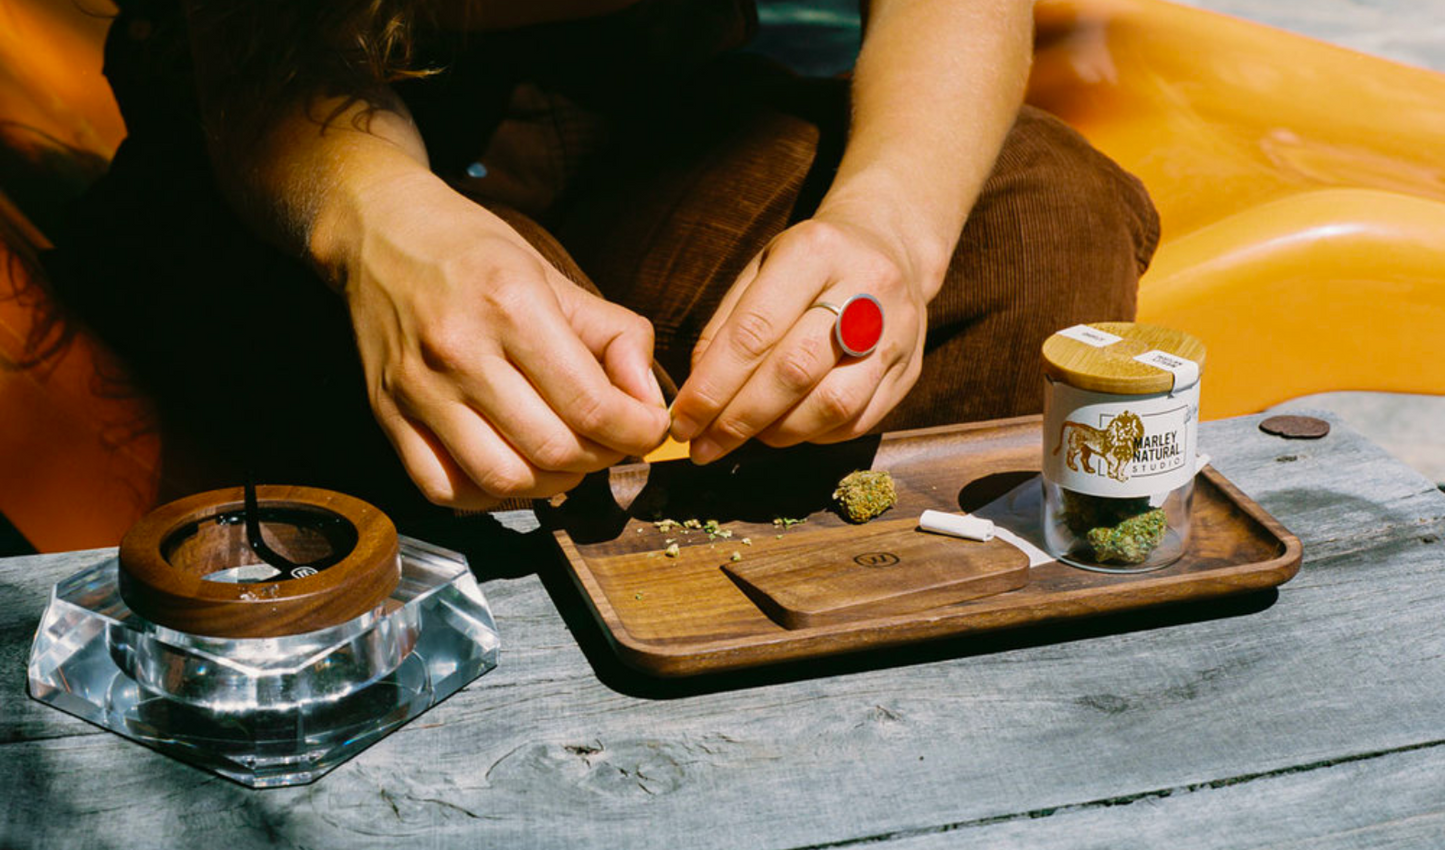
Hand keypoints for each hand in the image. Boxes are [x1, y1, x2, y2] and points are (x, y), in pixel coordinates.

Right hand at [342, 174, 669, 506]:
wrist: (379, 232)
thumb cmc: (474, 253)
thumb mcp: (556, 275)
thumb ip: (617, 336)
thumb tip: (650, 403)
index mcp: (511, 306)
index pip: (592, 405)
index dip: (637, 431)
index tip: (648, 428)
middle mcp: (460, 351)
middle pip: (554, 449)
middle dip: (602, 458)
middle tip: (612, 442)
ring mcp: (418, 388)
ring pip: (504, 479)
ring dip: (553, 484)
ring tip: (568, 458)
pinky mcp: (388, 414)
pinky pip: (444, 487)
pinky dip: (490, 496)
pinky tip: (514, 468)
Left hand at [668, 212, 934, 463]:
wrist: (889, 249)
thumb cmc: (809, 265)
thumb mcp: (761, 269)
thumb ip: (727, 327)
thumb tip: (699, 395)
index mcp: (816, 252)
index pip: (755, 331)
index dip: (713, 385)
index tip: (683, 420)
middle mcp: (866, 289)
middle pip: (794, 372)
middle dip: (739, 418)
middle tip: (703, 444)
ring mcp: (896, 332)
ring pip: (832, 405)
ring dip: (777, 432)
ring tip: (744, 437)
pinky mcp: (911, 370)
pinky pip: (857, 421)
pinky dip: (812, 435)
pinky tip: (786, 428)